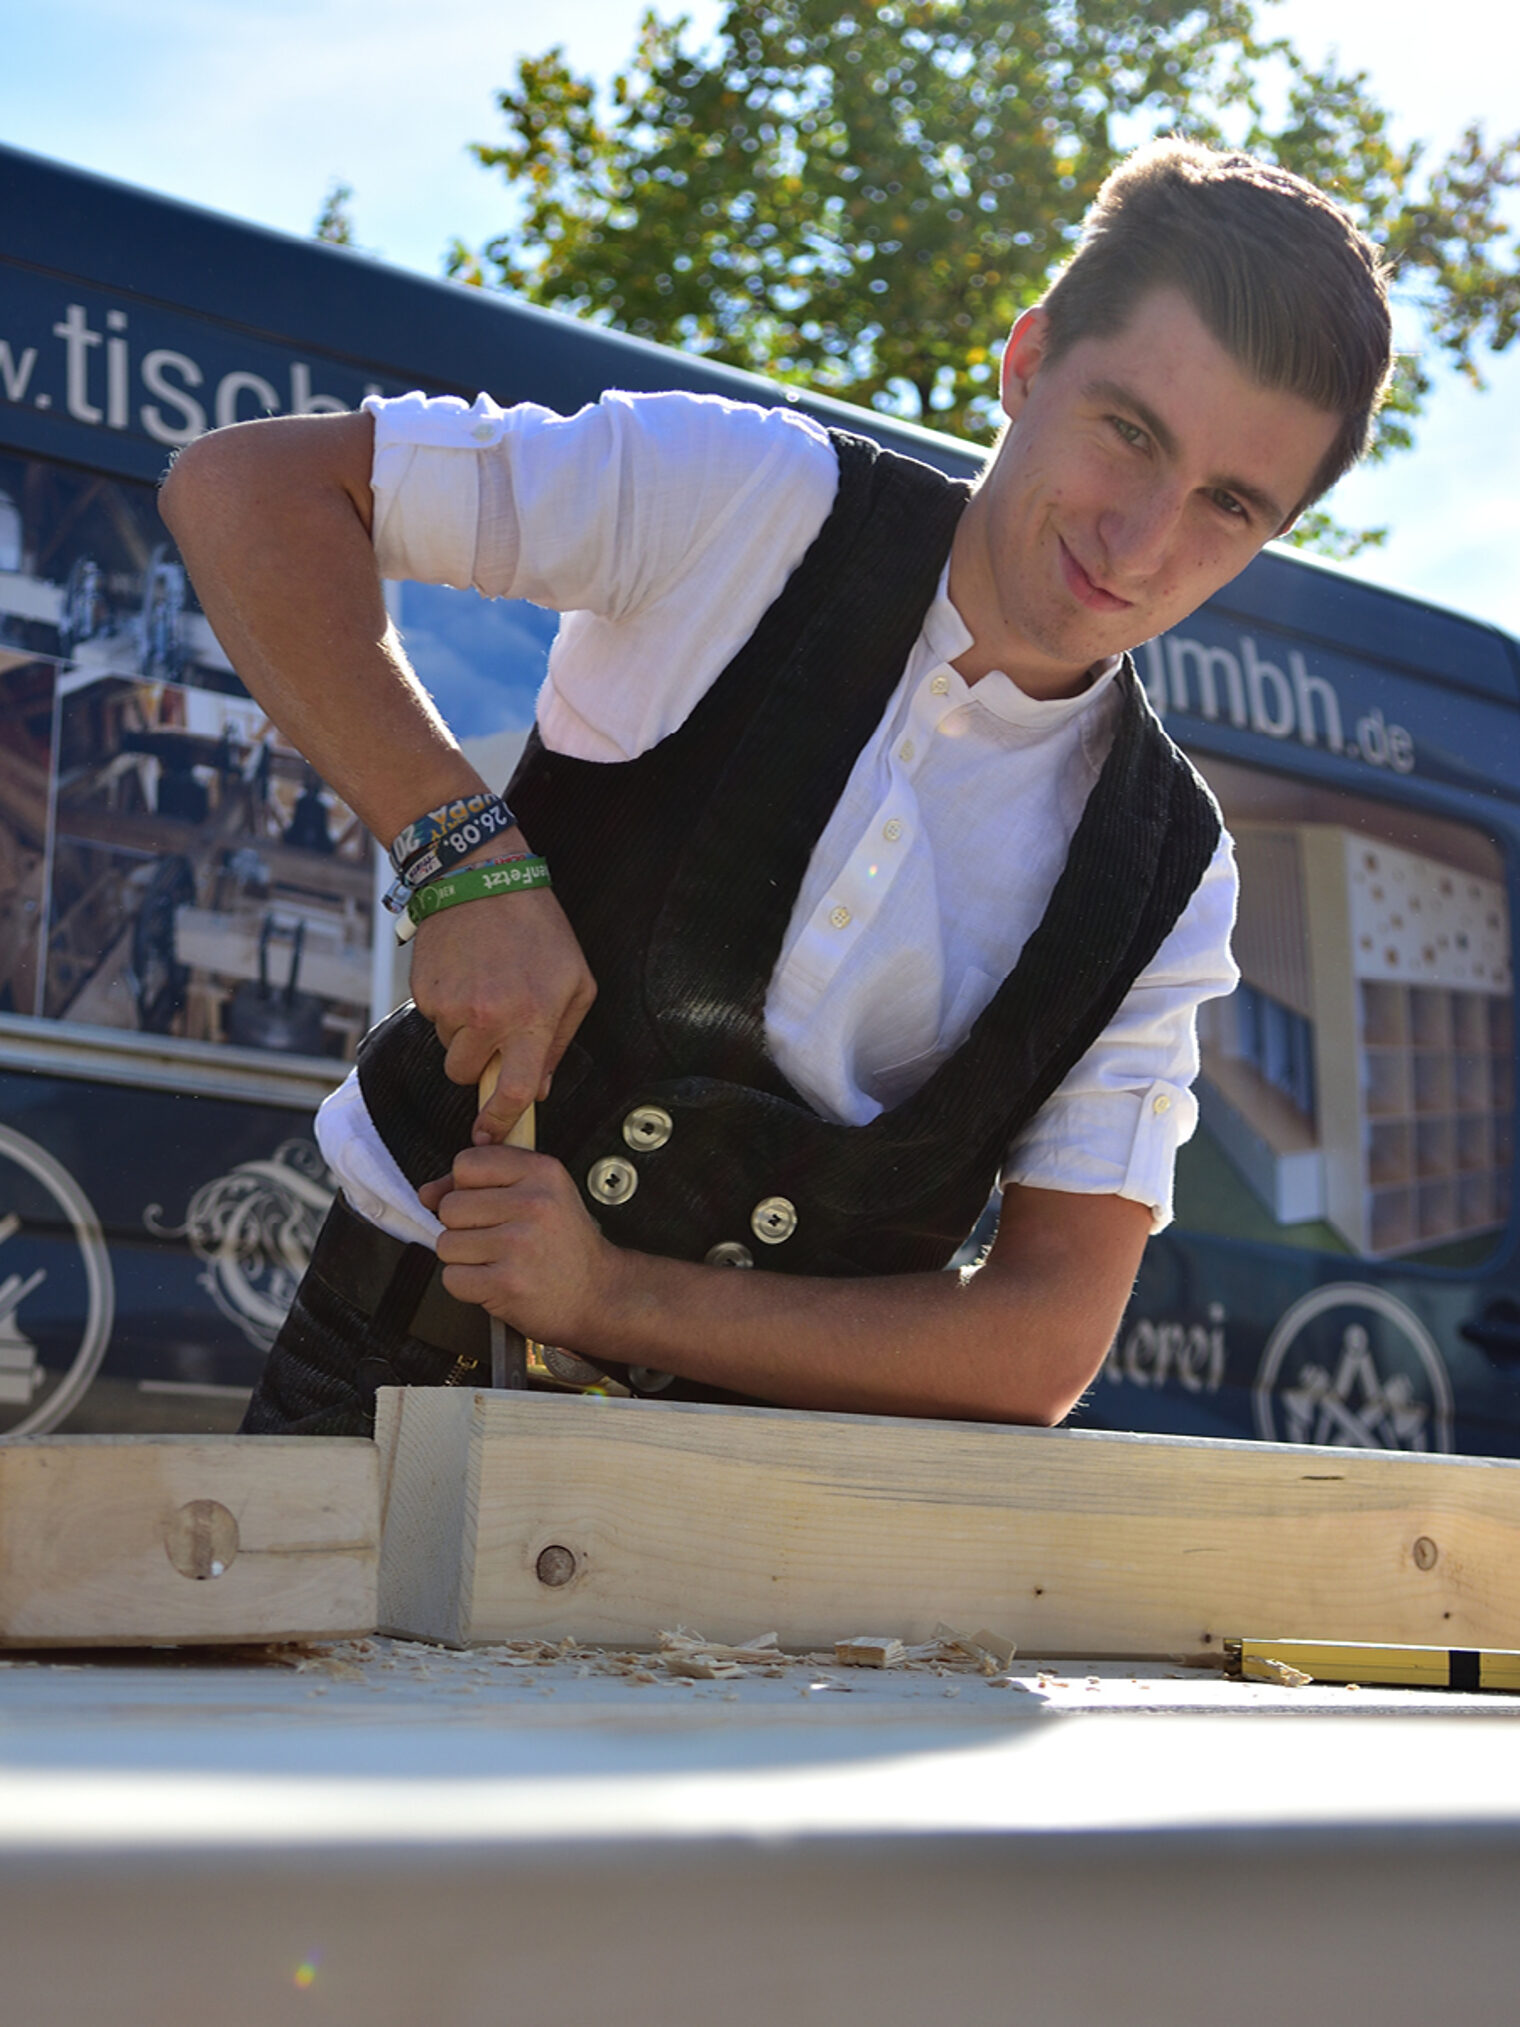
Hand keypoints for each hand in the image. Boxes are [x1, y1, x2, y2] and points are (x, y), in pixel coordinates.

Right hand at [407, 846, 595, 1143]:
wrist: (483, 880)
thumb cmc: (540, 933)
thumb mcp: (575, 984)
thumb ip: (558, 1042)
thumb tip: (536, 1090)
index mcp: (531, 1019)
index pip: (512, 1092)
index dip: (499, 1123)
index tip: (488, 1136)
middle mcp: (488, 1018)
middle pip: (466, 1075)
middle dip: (477, 1062)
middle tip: (495, 1024)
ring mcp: (451, 1005)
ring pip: (448, 1048)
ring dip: (462, 1032)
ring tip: (483, 988)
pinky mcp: (423, 991)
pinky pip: (432, 1020)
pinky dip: (446, 1006)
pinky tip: (465, 973)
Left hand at [421, 1144, 618, 1346]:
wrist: (598, 1296)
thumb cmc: (565, 1247)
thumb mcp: (540, 1195)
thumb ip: (482, 1184)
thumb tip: (429, 1192)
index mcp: (542, 1172)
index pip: (466, 1164)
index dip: (467, 1187)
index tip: (487, 1204)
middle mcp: (533, 1204)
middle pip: (451, 1206)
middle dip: (464, 1227)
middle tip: (498, 1238)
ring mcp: (519, 1244)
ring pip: (446, 1243)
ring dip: (465, 1259)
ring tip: (500, 1261)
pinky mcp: (506, 1283)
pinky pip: (452, 1278)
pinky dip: (468, 1286)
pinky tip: (496, 1281)